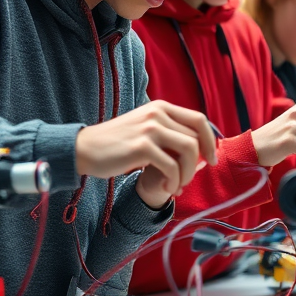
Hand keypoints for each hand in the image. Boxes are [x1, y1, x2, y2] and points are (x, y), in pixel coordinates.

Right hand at [74, 100, 217, 207]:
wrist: (85, 149)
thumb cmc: (117, 143)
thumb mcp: (145, 128)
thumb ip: (169, 132)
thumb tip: (200, 150)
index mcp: (161, 107)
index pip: (199, 120)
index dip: (210, 140)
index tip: (210, 158)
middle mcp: (158, 114)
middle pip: (196, 137)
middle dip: (199, 162)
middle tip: (189, 178)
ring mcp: (150, 129)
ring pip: (189, 151)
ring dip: (188, 173)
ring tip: (177, 185)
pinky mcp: (142, 147)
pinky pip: (172, 166)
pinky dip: (174, 180)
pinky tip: (167, 188)